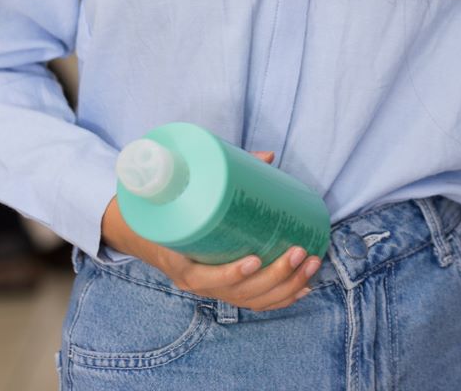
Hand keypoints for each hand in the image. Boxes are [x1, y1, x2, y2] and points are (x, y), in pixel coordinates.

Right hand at [99, 150, 321, 310]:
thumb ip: (225, 172)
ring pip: (254, 301)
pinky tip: (305, 288)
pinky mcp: (228, 289)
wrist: (149, 233)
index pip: (206, 279)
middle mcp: (199, 283)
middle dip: (275, 276)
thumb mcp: (186, 192)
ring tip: (311, 262)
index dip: (231, 274)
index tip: (254, 259)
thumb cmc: (172, 211)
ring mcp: (215, 289)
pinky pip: (257, 304)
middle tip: (298, 251)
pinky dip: (283, 299)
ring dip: (287, 286)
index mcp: (182, 263)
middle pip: (240, 292)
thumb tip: (268, 156)